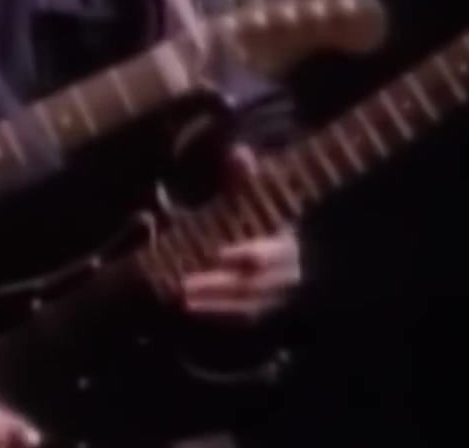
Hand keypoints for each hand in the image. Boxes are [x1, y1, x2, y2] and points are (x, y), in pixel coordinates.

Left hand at [179, 145, 303, 321]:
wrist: (276, 237)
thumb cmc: (260, 212)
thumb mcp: (253, 191)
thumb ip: (244, 176)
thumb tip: (238, 153)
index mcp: (287, 242)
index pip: (266, 254)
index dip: (244, 254)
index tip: (217, 252)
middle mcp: (288, 274)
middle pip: (253, 285)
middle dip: (217, 285)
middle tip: (183, 283)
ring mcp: (277, 295)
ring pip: (246, 305)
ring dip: (213, 303)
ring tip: (180, 297)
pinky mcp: (264, 309)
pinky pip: (242, 316)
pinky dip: (217, 313)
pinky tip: (191, 307)